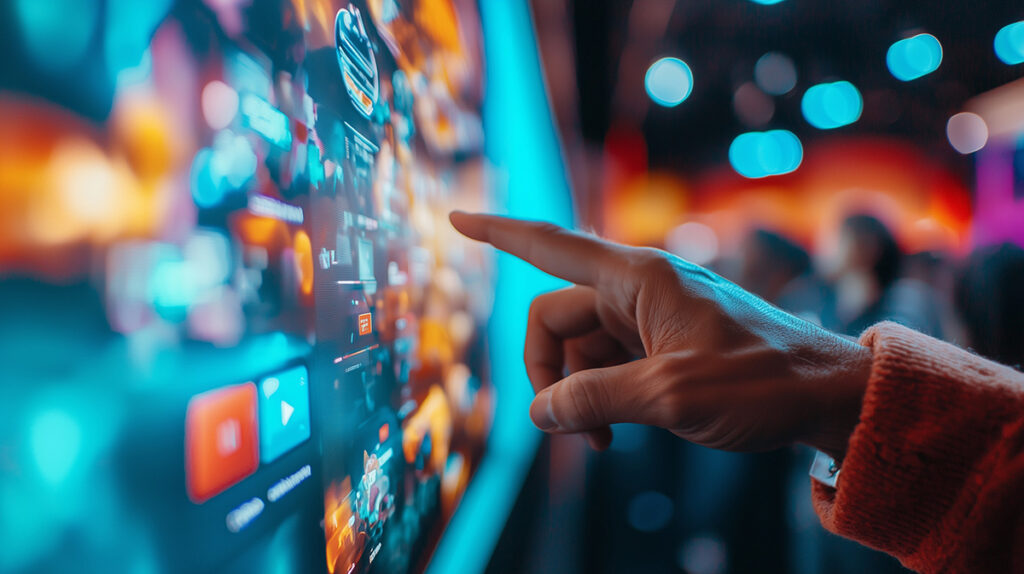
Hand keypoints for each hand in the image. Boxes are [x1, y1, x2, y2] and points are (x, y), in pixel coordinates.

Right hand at [449, 212, 870, 456]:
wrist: (825, 397)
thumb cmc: (762, 381)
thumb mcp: (671, 395)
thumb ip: (595, 400)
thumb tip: (539, 413)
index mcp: (638, 278)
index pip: (551, 246)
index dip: (498, 232)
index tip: (455, 215)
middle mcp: (636, 291)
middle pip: (554, 320)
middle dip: (549, 374)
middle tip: (573, 428)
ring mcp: (647, 319)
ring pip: (577, 350)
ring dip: (577, 395)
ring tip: (605, 440)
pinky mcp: (659, 346)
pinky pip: (605, 366)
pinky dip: (598, 398)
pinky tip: (615, 432)